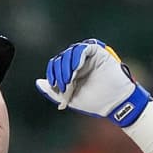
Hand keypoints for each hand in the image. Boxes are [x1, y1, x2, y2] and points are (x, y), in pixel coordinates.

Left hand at [35, 39, 150, 126]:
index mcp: (72, 71)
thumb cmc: (94, 102)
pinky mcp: (98, 52)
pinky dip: (77, 57)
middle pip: (61, 57)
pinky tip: (76, 70)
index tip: (55, 85)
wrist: (114, 103)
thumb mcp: (69, 97)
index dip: (53, 73)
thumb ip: (53, 91)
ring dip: (66, 66)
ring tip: (69, 80)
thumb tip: (38, 82)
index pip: (56, 64)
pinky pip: (84, 48)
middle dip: (59, 72)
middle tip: (63, 86)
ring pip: (70, 52)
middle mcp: (79, 62)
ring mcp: (89, 57)